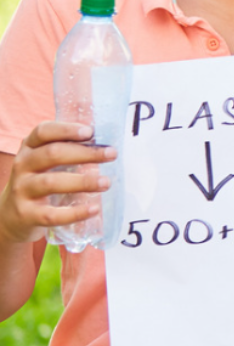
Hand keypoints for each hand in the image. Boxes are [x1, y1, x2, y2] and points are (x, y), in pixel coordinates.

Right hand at [0, 122, 113, 245]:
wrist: (10, 215)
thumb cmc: (38, 181)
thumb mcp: (44, 162)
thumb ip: (67, 151)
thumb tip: (106, 146)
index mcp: (29, 148)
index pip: (43, 132)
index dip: (66, 129)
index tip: (90, 132)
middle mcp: (22, 165)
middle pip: (52, 154)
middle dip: (85, 153)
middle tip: (112, 154)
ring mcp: (22, 190)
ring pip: (52, 183)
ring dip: (83, 182)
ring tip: (106, 183)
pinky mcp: (26, 214)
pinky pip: (52, 214)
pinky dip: (75, 213)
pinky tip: (94, 209)